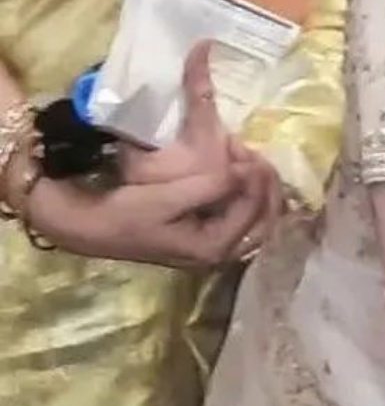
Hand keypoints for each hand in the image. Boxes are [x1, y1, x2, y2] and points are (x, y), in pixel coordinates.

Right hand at [26, 44, 281, 268]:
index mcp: (213, 248)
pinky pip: (243, 219)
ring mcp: (214, 248)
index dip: (256, 179)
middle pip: (265, 220)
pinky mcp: (206, 238)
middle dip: (268, 187)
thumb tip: (245, 171)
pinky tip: (244, 176)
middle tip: (258, 156)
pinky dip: (249, 198)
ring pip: (258, 221)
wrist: (95, 228)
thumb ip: (211, 186)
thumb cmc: (129, 212)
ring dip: (262, 192)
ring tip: (254, 162)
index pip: (253, 210)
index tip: (250, 150)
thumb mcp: (168, 197)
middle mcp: (220, 254)